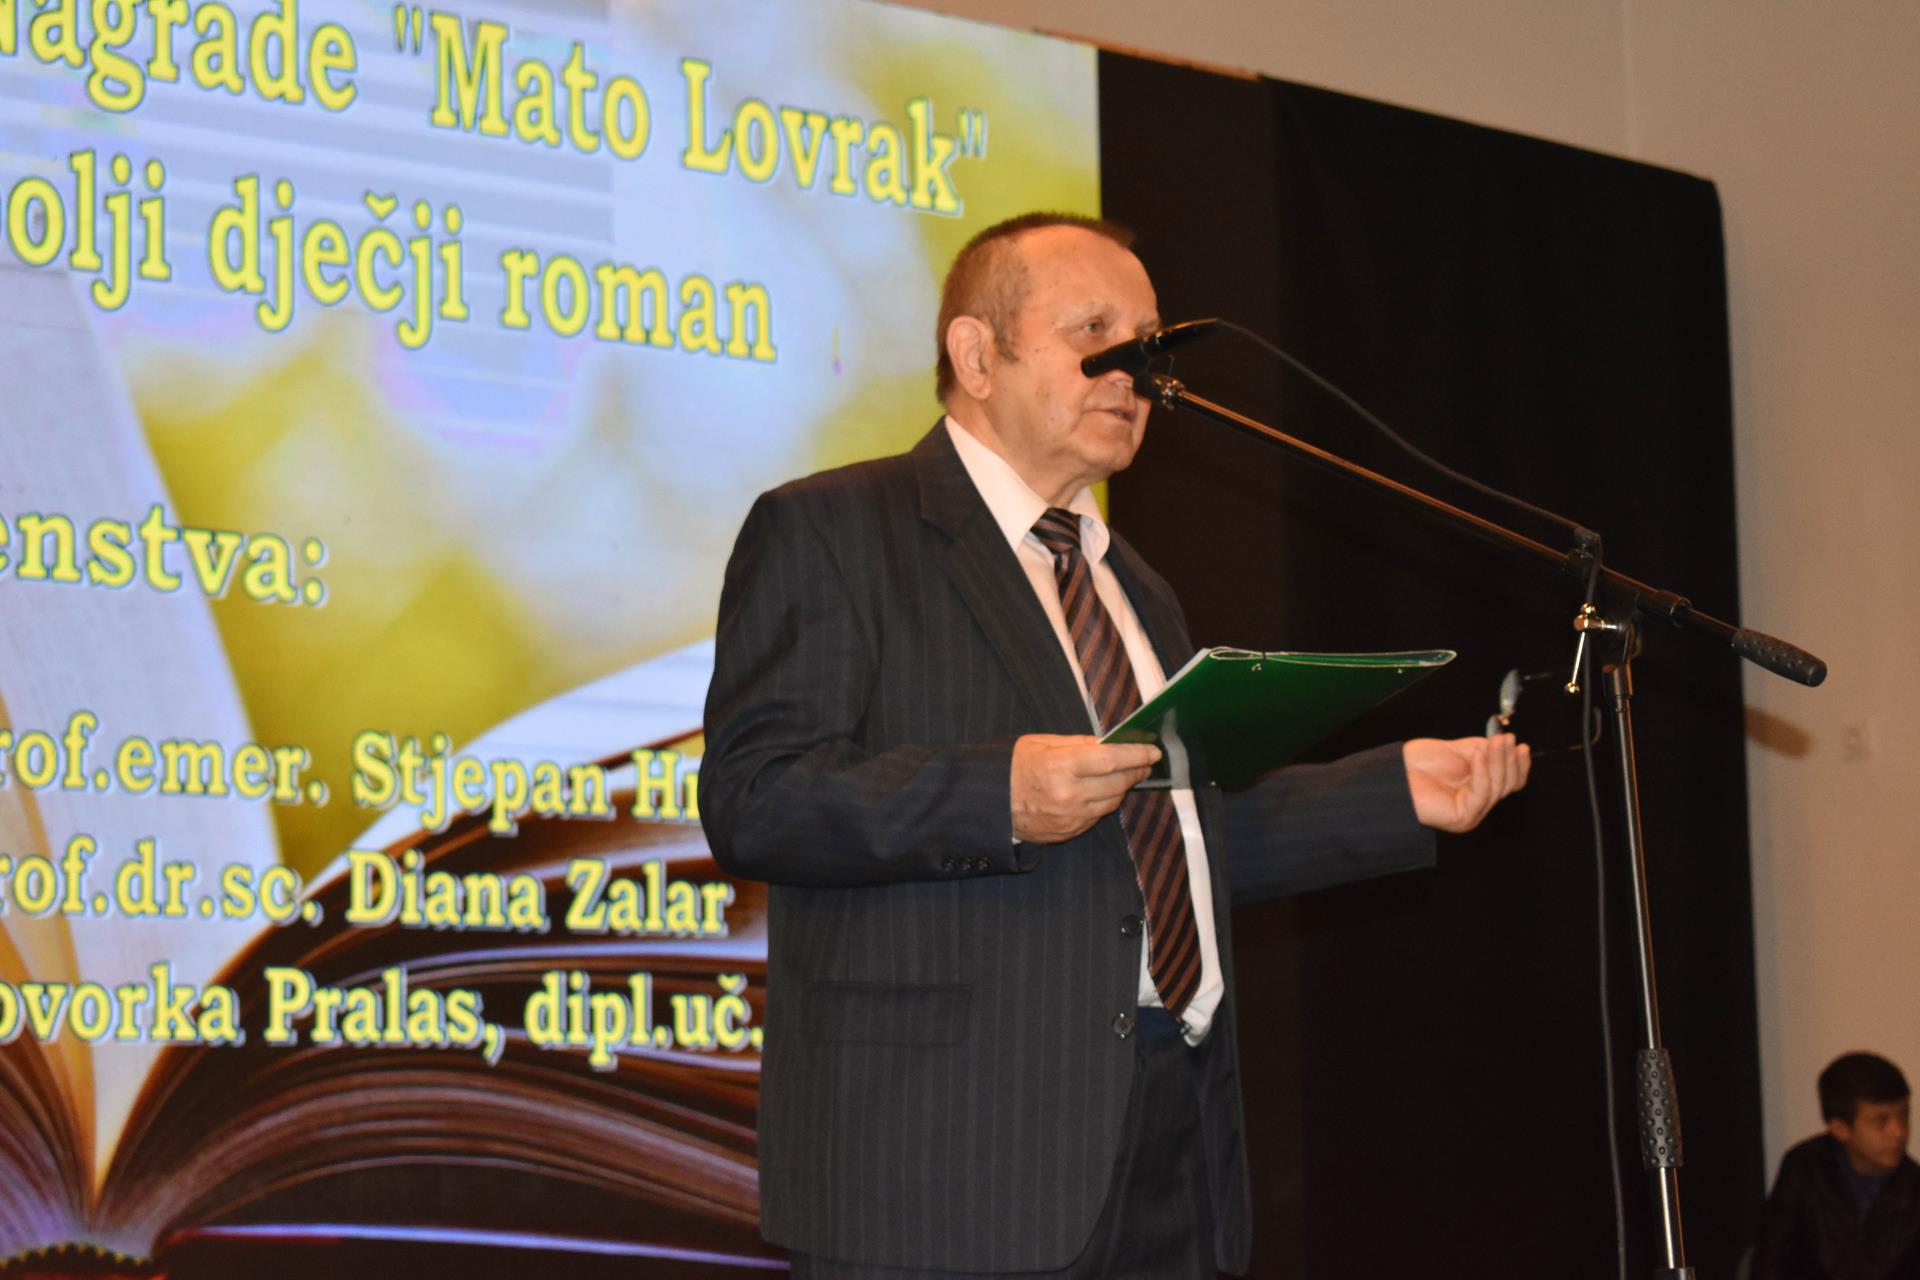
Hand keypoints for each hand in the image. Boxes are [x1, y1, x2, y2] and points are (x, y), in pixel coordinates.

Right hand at [1011, 734, 1160, 843]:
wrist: (991, 803)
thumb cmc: (1015, 767)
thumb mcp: (1042, 743)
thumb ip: (1078, 743)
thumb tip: (1110, 742)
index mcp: (1061, 765)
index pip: (1112, 760)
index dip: (1137, 754)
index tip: (1153, 750)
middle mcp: (1069, 794)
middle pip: (1118, 782)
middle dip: (1136, 770)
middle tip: (1146, 761)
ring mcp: (1071, 816)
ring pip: (1113, 801)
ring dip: (1122, 787)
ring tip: (1125, 774)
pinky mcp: (1070, 831)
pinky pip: (1098, 815)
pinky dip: (1105, 802)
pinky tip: (1102, 791)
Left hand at [1402, 733, 1530, 833]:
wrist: (1396, 773)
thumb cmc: (1420, 764)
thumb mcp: (1460, 751)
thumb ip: (1484, 750)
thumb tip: (1506, 744)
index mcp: (1479, 789)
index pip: (1509, 782)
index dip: (1518, 765)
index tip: (1520, 745)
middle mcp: (1478, 804)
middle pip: (1508, 785)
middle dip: (1508, 760)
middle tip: (1506, 740)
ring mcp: (1472, 813)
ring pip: (1498, 788)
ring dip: (1497, 761)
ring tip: (1494, 742)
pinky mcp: (1463, 817)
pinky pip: (1482, 793)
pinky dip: (1482, 772)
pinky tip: (1478, 754)